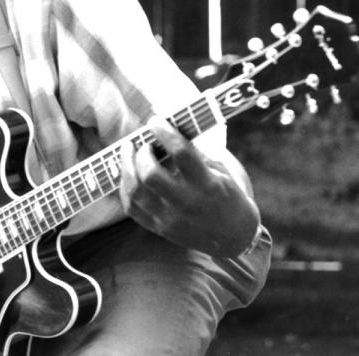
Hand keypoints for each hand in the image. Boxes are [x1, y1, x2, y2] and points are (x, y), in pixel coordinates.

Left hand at [118, 118, 259, 256]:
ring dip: (127, 166)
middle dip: (141, 153)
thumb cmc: (228, 197)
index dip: (165, 132)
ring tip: (128, 152)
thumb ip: (197, 154)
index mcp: (207, 185)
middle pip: (151, 175)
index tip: (155, 120)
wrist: (233, 237)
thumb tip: (170, 131)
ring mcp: (170, 218)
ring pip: (135, 191)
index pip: (181, 153)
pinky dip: (125, 187)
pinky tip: (128, 174)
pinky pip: (131, 207)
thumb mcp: (222, 172)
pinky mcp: (159, 228)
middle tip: (142, 142)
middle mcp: (186, 203)